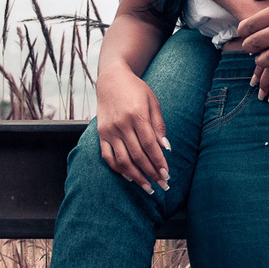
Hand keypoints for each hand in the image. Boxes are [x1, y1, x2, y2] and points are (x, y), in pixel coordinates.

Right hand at [95, 64, 170, 192]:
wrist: (111, 80)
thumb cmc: (136, 90)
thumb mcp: (152, 102)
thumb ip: (158, 125)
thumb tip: (165, 148)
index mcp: (137, 115)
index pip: (150, 145)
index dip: (158, 162)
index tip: (167, 175)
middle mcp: (121, 124)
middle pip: (138, 155)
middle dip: (151, 173)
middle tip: (162, 185)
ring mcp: (109, 130)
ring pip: (122, 160)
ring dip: (136, 176)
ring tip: (147, 187)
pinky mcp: (101, 134)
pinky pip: (108, 156)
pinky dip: (118, 169)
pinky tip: (129, 177)